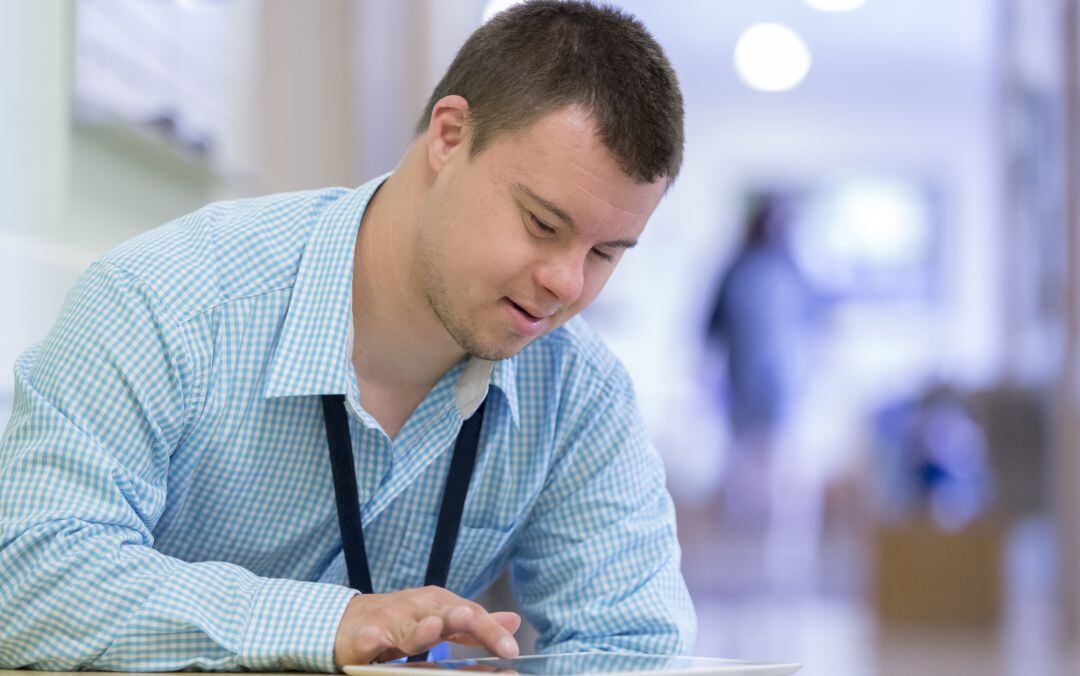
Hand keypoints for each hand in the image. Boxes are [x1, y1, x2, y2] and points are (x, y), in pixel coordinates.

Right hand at [333, 586, 521, 666]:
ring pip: (406, 628)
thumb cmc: (400, 622)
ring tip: (433, 629)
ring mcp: (389, 622)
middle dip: (457, 618)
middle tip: (470, 620)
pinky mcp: (362, 636)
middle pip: (442, 615)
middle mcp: (416, 609)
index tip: (510, 651)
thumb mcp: (441, 618)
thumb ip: (474, 625)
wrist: (348, 622)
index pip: (470, 614)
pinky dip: (372, 640)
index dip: (490, 631)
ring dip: (419, 630)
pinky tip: (375, 643)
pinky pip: (368, 639)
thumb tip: (513, 621)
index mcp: (438, 605)